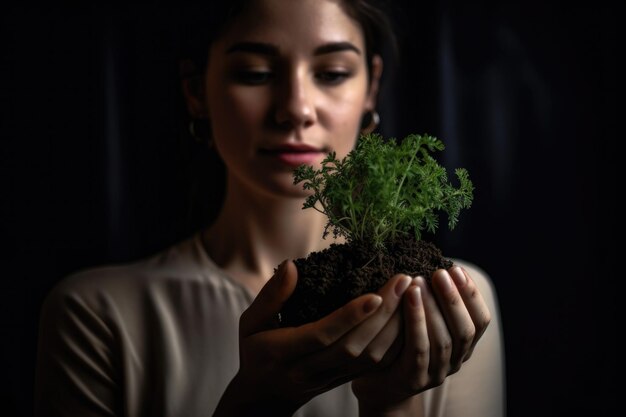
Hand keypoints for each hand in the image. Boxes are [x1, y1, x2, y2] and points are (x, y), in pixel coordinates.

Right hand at [213, 260, 411, 415]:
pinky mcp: (345, 381)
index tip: (376, 293)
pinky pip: (376, 366)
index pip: (322, 335)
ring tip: (413, 294)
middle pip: (354, 346)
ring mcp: (330, 379)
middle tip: (405, 281)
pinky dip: (396, 343)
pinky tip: (410, 318)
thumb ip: (271, 296)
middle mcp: (310, 370)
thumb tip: (292, 266)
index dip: (350, 316)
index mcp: (283, 352)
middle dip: (383, 315)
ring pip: (370, 359)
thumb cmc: (255, 350)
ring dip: (396, 328)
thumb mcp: (250, 322)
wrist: (264, 395)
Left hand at [351, 266, 491, 413]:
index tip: (457, 269)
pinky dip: (416, 321)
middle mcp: (454, 361)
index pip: (481, 321)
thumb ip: (432, 300)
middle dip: (454, 298)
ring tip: (420, 281)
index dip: (472, 295)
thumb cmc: (400, 342)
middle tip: (440, 272)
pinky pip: (419, 349)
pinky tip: (408, 298)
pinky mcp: (413, 379)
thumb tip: (433, 263)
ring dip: (433, 307)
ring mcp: (436, 373)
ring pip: (443, 340)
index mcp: (462, 345)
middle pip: (465, 330)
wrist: (378, 382)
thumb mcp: (421, 319)